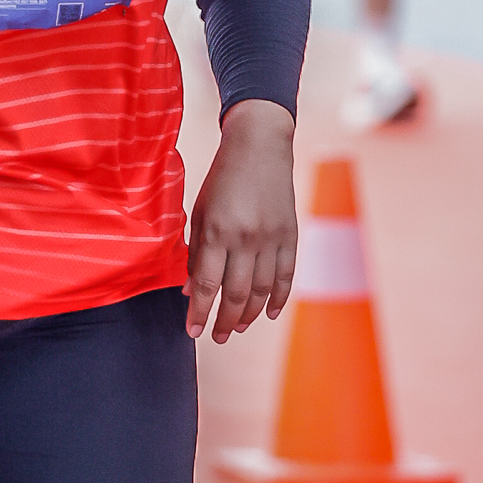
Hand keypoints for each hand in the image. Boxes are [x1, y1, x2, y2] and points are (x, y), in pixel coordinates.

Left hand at [184, 100, 297, 342]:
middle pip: (235, 293)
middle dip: (224, 321)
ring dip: (248, 314)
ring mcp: (272, 238)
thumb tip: (191, 290)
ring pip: (261, 290)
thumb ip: (196, 251)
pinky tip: (268, 314)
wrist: (260, 145)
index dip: (200, 312)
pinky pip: (286, 275)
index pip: (207, 284)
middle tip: (217, 337)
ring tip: (237, 328)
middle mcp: (246, 237)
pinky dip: (278, 299)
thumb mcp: (200, 210)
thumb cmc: (222, 178)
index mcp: (218, 230)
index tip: (192, 331)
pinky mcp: (291, 234)